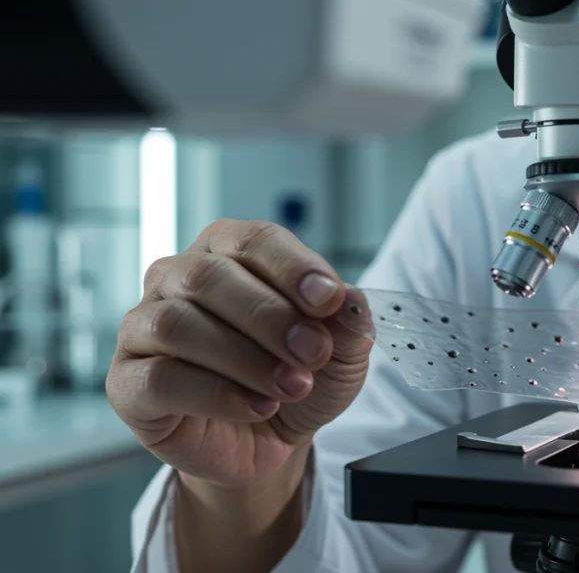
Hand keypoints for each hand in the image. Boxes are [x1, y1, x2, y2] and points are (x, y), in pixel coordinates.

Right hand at [107, 220, 374, 488]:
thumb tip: (349, 301)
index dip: (293, 267)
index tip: (329, 299)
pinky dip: (217, 394)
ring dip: (245, 358)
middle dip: (270, 316)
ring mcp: (143, 329)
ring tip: (291, 386)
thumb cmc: (296, 375)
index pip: (253, 240)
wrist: (270, 439)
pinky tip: (258, 407)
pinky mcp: (128, 383)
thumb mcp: (340, 350)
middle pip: (209, 277)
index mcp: (226, 252)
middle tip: (314, 352)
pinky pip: (160, 378)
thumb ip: (346, 322)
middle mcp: (175, 279)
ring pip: (178, 324)